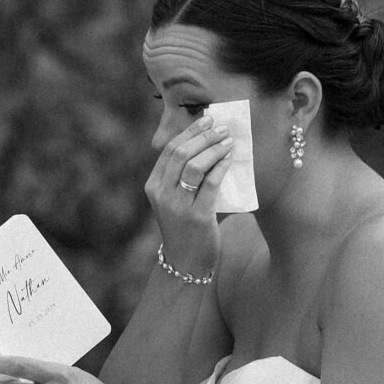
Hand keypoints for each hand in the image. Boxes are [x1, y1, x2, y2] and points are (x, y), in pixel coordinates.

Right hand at [146, 113, 232, 273]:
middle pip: (181, 153)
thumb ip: (181, 177)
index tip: (207, 120)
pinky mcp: (197, 216)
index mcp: (153, 187)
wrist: (185, 263)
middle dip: (203, 135)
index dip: (190, 132)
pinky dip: (221, 166)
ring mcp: (178, 206)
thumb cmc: (184, 228)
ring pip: (195, 165)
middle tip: (221, 126)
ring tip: (228, 139)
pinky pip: (211, 183)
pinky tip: (230, 157)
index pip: (170, 150)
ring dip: (214, 147)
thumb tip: (205, 144)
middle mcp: (162, 194)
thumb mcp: (173, 201)